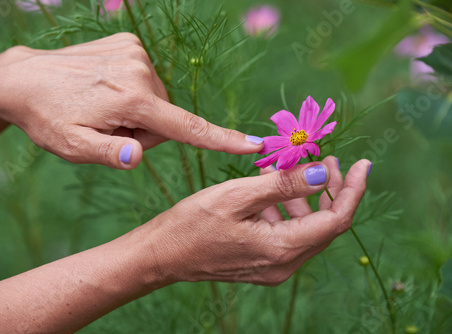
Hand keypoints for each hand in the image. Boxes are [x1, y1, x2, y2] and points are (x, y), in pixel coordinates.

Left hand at [0, 33, 262, 168]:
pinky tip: (104, 90)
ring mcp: (135, 52)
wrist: (24, 79)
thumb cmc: (48, 118)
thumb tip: (138, 155)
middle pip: (166, 117)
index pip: (186, 127)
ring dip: (137, 111)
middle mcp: (139, 71)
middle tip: (108, 130)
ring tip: (102, 109)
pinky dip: (132, 91)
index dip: (221, 139)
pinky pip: (146, 79)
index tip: (252, 143)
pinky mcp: (129, 42)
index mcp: (130, 100)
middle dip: (144, 130)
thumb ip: (109, 155)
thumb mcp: (72, 147)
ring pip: (157, 99)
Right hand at [145, 157, 369, 285]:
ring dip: (306, 198)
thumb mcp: (236, 196)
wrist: (162, 255)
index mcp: (281, 249)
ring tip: (292, 170)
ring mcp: (273, 267)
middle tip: (325, 159)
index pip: (336, 220)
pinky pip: (288, 234)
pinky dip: (287, 210)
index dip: (352, 190)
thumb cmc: (191, 223)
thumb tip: (321, 173)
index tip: (362, 164)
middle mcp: (284, 264)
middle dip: (331, 190)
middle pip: (325, 225)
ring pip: (306, 228)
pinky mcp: (262, 263)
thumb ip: (282, 185)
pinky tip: (270, 190)